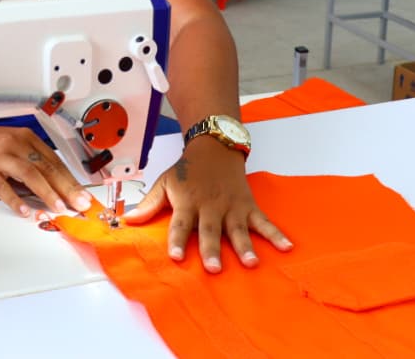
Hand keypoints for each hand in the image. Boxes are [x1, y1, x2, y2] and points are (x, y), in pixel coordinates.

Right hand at [0, 123, 93, 216]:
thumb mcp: (12, 145)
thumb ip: (33, 162)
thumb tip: (57, 186)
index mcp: (26, 138)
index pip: (55, 162)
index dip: (72, 181)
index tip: (84, 196)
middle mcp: (15, 144)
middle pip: (47, 168)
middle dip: (67, 188)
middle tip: (80, 205)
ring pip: (29, 174)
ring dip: (47, 192)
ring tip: (58, 208)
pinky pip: (3, 186)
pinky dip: (15, 199)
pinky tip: (25, 210)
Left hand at [122, 135, 291, 272]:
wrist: (214, 147)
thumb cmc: (188, 170)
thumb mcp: (165, 182)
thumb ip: (149, 204)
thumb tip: (128, 221)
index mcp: (188, 201)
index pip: (181, 223)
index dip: (177, 240)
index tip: (176, 257)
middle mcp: (210, 206)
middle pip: (210, 230)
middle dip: (212, 249)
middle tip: (214, 268)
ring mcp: (231, 207)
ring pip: (238, 229)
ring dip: (245, 246)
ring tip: (251, 263)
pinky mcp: (248, 206)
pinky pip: (263, 221)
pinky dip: (276, 234)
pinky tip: (286, 247)